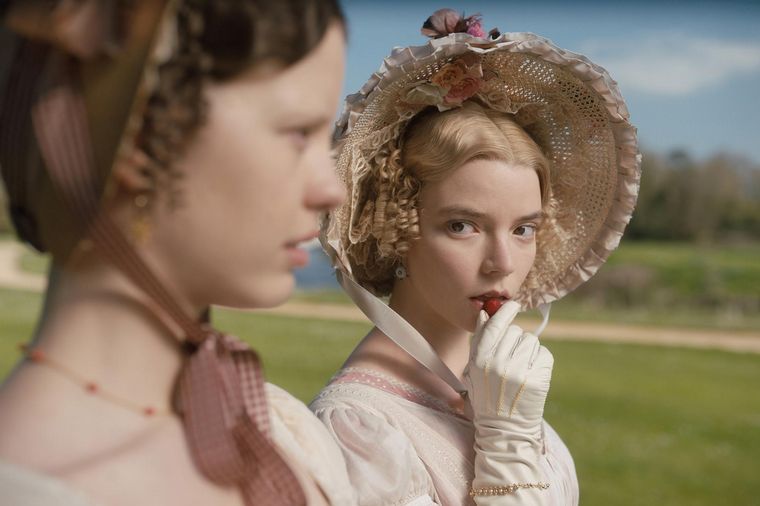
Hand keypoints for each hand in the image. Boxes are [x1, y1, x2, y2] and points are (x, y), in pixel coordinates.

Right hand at [463, 301, 553, 504]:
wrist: (504, 430)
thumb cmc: (488, 398)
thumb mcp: (475, 370)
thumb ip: (479, 341)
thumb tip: (484, 313)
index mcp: (479, 360)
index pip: (494, 325)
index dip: (504, 312)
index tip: (512, 306)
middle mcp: (498, 363)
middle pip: (515, 332)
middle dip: (516, 340)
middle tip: (513, 358)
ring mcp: (519, 371)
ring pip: (531, 341)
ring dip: (529, 350)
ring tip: (522, 369)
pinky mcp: (538, 379)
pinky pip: (544, 354)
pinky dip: (541, 361)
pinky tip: (533, 374)